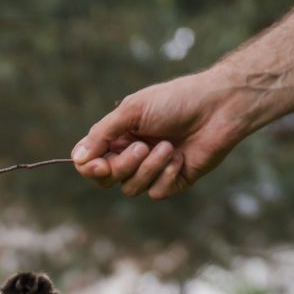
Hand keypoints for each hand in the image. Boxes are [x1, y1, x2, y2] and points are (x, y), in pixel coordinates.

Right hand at [72, 68, 245, 199]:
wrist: (218, 107)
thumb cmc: (177, 101)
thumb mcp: (133, 111)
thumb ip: (102, 135)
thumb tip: (76, 159)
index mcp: (118, 136)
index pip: (90, 163)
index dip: (90, 168)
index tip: (99, 164)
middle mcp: (131, 156)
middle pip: (107, 180)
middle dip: (123, 166)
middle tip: (143, 146)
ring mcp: (151, 171)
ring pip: (131, 189)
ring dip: (149, 168)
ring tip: (169, 146)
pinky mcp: (171, 182)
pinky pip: (156, 192)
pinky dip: (167, 174)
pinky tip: (181, 157)